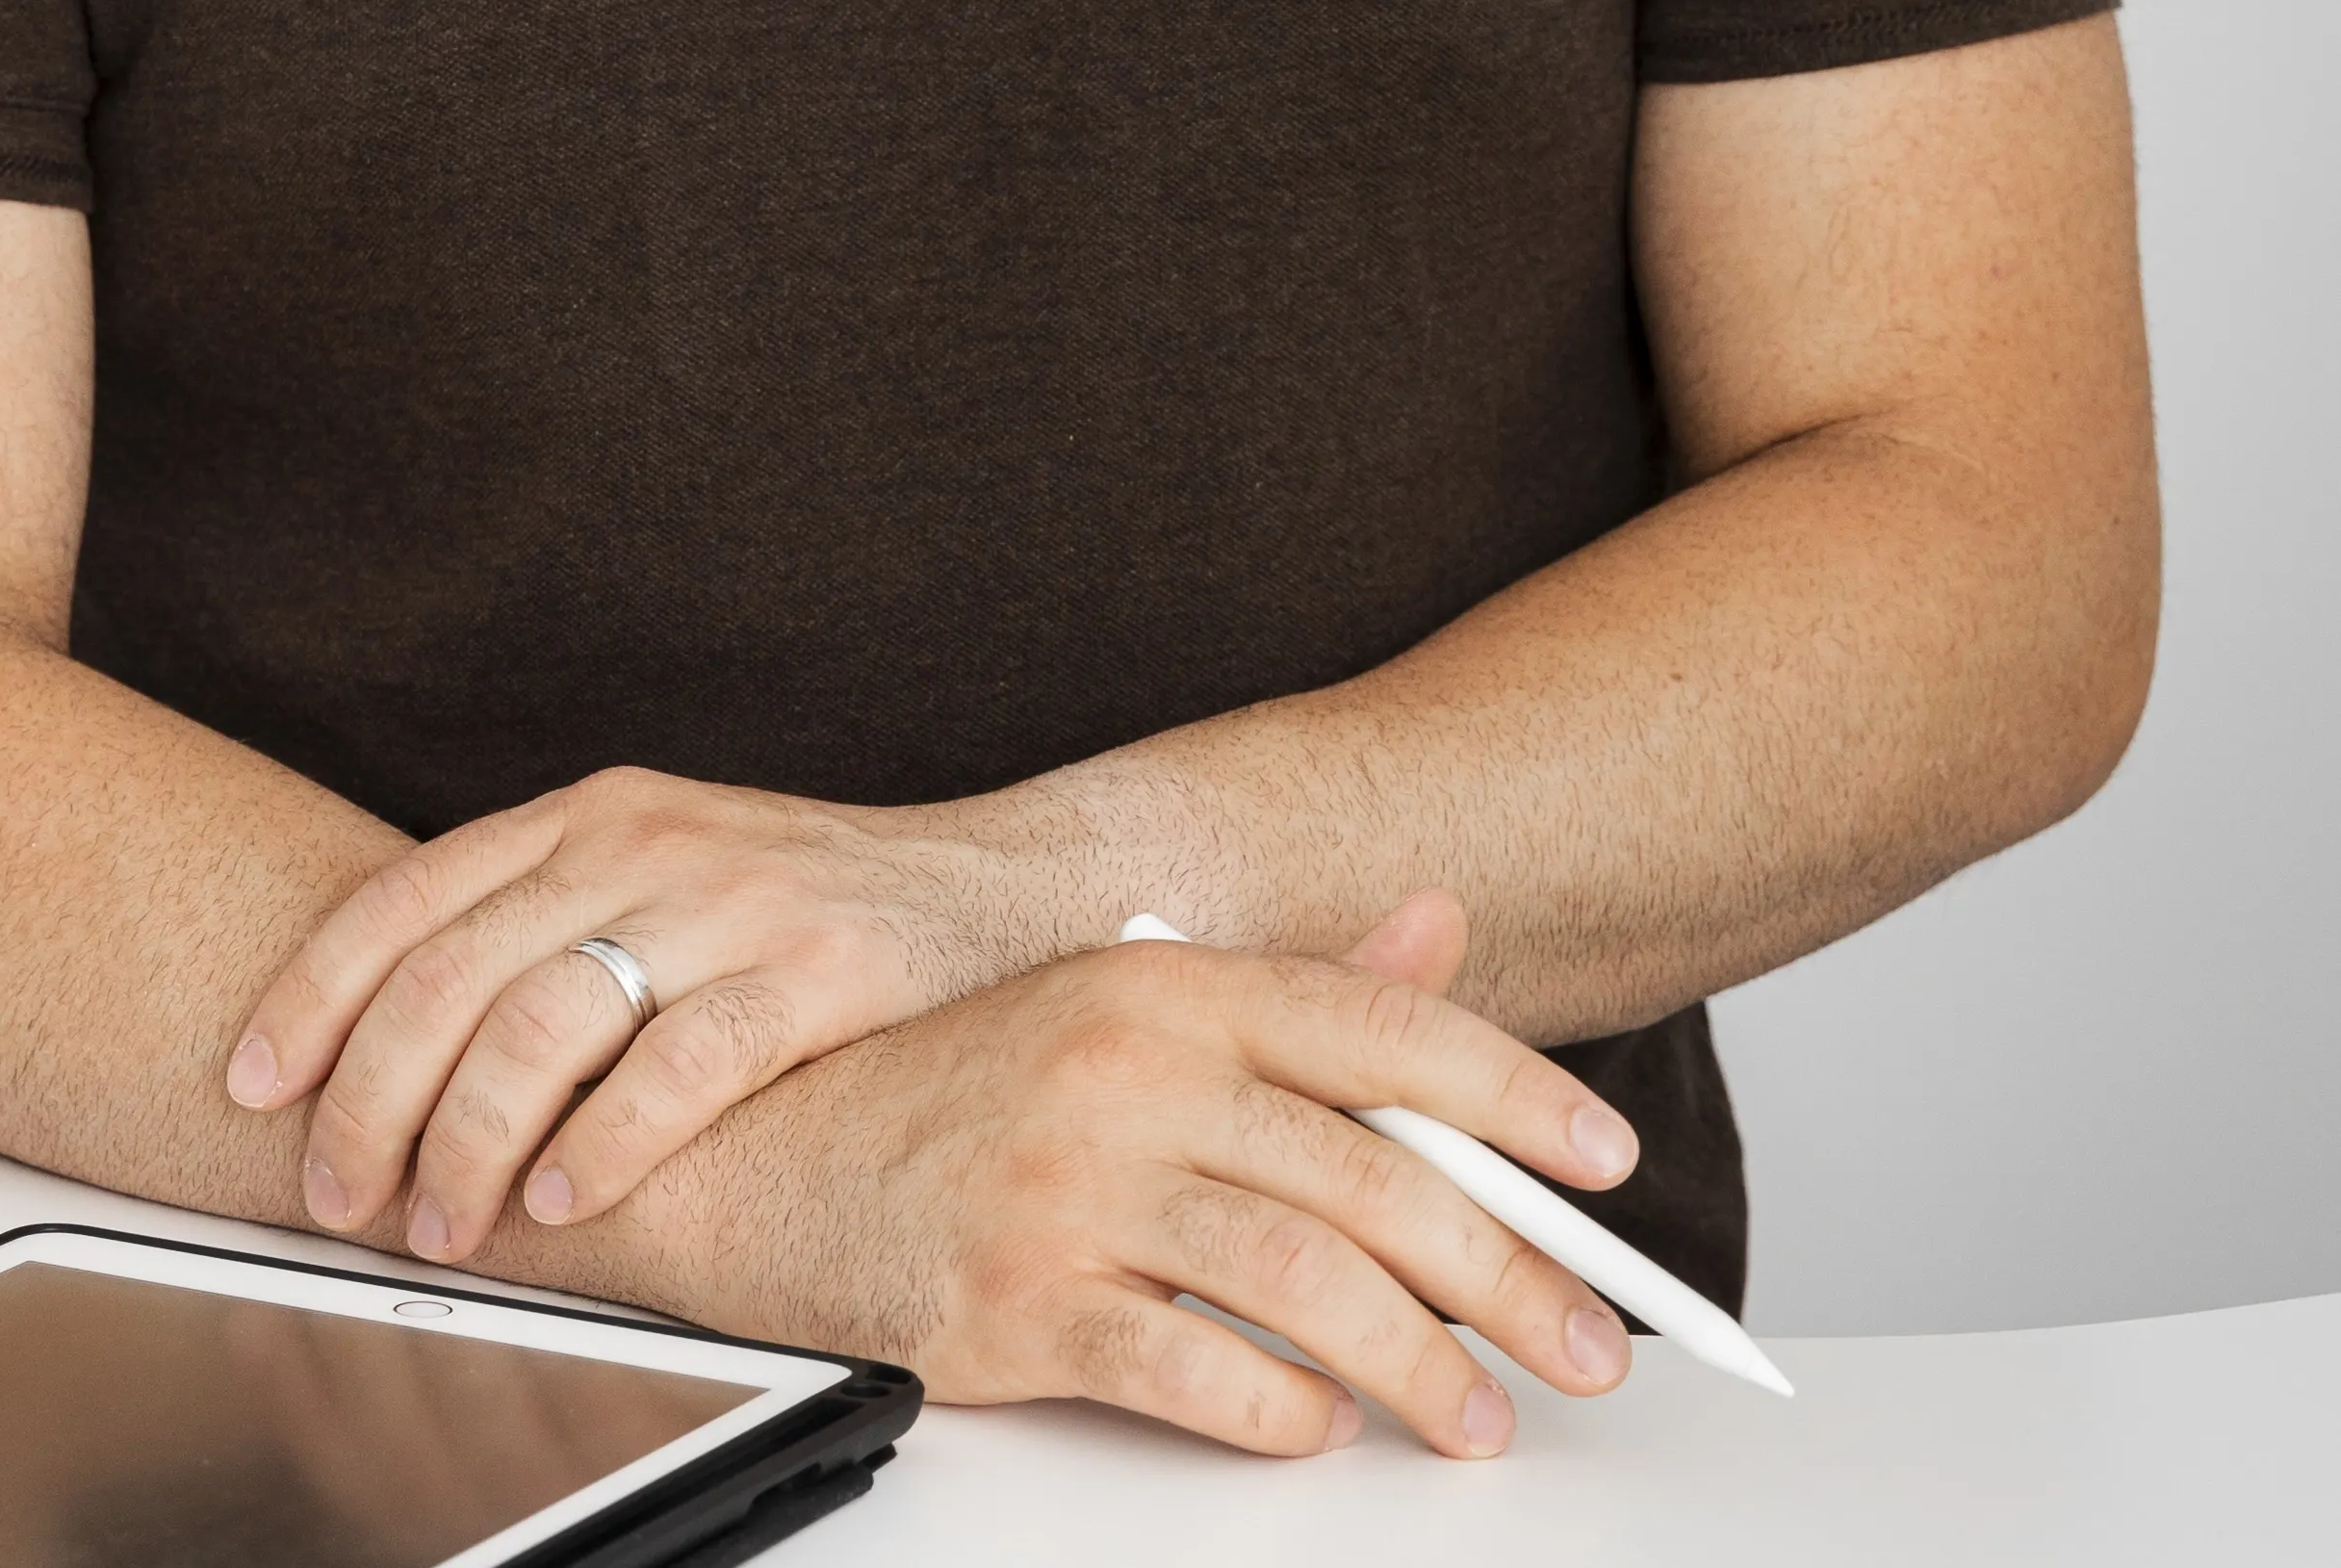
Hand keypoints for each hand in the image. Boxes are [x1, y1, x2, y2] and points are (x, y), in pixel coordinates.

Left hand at [226, 765, 1043, 1261]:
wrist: (997, 881)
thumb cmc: (800, 900)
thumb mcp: (655, 870)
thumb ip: (542, 923)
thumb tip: (387, 1040)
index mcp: (588, 811)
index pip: (411, 896)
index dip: (315, 992)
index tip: (254, 1082)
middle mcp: (642, 838)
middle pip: (457, 971)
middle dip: (374, 1096)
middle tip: (340, 1194)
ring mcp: (730, 898)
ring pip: (549, 1018)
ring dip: (472, 1139)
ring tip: (445, 1224)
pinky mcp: (816, 970)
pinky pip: (684, 1061)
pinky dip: (608, 1140)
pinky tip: (565, 1199)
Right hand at [591, 918, 1643, 1462]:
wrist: (756, 1153)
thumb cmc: (958, 1087)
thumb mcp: (1128, 1002)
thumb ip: (1297, 981)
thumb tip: (1438, 933)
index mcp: (1163, 979)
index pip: (1379, 1029)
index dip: (1512, 1093)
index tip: (1606, 1165)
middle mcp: (1123, 1064)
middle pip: (1364, 1174)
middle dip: (1505, 1271)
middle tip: (1589, 1343)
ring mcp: (1066, 1182)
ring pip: (1298, 1278)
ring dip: (1417, 1367)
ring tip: (1479, 1421)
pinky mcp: (1012, 1301)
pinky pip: (1186, 1368)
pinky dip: (1275, 1411)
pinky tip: (1319, 1429)